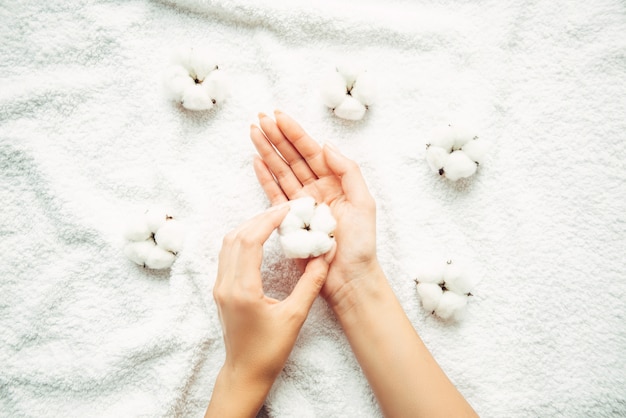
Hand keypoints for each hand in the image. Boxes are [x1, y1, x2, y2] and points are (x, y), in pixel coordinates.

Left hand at [206, 206, 334, 417]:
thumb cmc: (269, 350)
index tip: (287, 210)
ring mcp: (220, 287)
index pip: (250, 241)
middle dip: (259, 219)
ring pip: (228, 244)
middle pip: (236, 236)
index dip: (268, 220)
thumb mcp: (296, 316)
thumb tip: (324, 255)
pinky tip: (260, 238)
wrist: (245, 373)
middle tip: (284, 211)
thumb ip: (310, 283)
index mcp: (242, 290)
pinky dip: (243, 239)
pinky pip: (228, 255)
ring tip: (274, 220)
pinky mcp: (221, 290)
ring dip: (249, 227)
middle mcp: (225, 284)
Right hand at [251, 111, 380, 313]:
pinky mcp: (289, 220)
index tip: (278, 115)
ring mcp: (301, 204)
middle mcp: (317, 190)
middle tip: (259, 118)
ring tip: (253, 133)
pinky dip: (265, 177)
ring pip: (281, 171)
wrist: (348, 278)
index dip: (294, 132)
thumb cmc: (361, 244)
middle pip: (292, 157)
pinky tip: (256, 161)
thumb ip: (347, 171)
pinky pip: (274, 194)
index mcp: (335, 183)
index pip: (311, 151)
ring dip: (267, 152)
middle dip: (276, 137)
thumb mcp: (364, 202)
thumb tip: (325, 145)